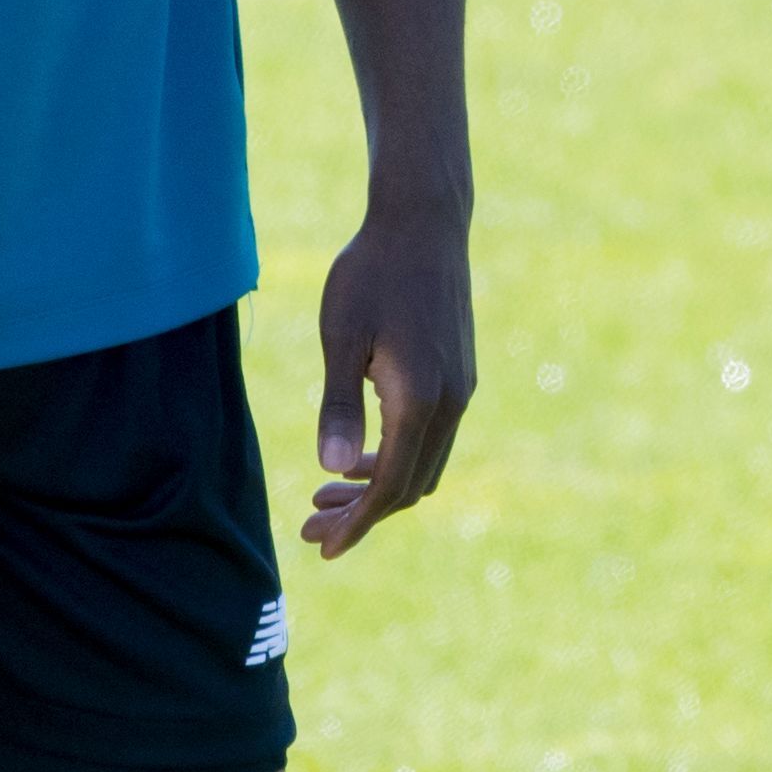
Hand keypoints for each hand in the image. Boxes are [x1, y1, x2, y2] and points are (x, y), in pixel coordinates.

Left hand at [302, 203, 474, 558]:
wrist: (423, 223)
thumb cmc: (371, 274)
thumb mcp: (340, 338)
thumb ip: (337, 406)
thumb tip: (331, 469)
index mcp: (420, 401)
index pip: (389, 487)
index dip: (356, 524)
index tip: (323, 548)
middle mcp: (450, 402)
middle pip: (409, 486)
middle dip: (361, 514)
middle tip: (310, 524)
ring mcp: (461, 389)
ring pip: (423, 463)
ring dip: (378, 486)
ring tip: (325, 490)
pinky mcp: (459, 374)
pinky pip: (432, 438)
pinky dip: (396, 458)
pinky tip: (360, 452)